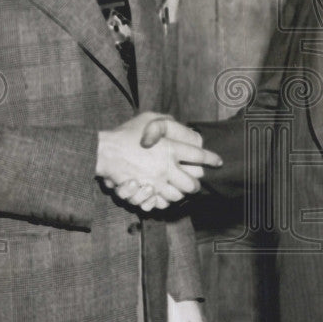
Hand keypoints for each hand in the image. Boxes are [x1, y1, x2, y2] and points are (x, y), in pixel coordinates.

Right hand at [97, 112, 221, 210]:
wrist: (105, 152)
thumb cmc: (126, 133)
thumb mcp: (149, 118)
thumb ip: (169, 122)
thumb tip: (184, 129)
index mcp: (170, 149)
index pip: (200, 157)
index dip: (212, 160)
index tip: (218, 162)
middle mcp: (166, 168)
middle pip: (193, 184)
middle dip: (196, 183)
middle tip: (195, 181)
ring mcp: (156, 183)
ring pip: (179, 196)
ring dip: (182, 192)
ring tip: (180, 188)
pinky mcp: (145, 193)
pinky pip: (162, 203)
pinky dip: (166, 200)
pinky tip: (165, 194)